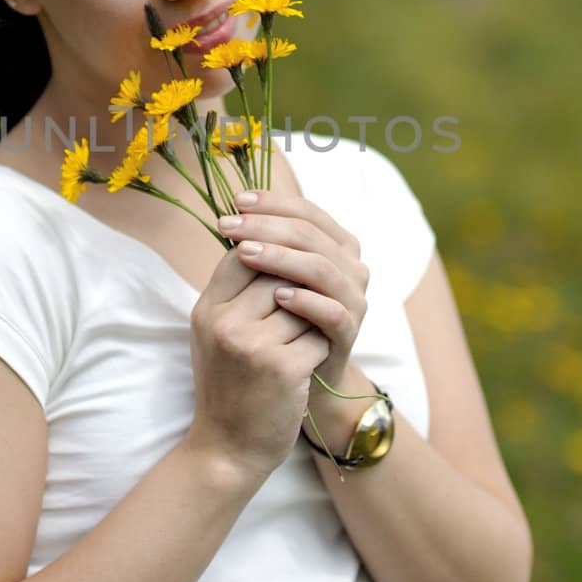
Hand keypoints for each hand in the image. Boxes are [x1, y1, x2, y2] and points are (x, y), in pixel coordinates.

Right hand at [188, 247, 331, 482]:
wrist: (229, 448)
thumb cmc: (228, 384)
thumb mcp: (215, 332)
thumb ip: (236, 289)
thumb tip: (270, 237)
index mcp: (207, 309)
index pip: (244, 251)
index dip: (272, 253)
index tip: (287, 269)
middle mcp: (225, 323)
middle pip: (280, 274)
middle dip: (297, 289)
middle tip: (296, 313)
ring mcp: (253, 345)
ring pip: (305, 303)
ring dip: (309, 321)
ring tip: (296, 343)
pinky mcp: (283, 369)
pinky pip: (318, 337)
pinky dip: (317, 349)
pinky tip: (304, 366)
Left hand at [216, 189, 369, 396]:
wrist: (294, 380)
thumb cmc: (277, 322)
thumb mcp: (267, 280)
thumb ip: (260, 247)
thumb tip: (230, 213)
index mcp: (335, 245)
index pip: (306, 212)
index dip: (272, 203)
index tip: (237, 201)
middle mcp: (350, 267)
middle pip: (310, 235)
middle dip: (266, 226)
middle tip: (228, 225)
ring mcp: (353, 300)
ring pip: (321, 268)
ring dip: (282, 258)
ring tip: (246, 253)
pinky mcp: (349, 333)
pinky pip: (332, 312)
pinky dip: (306, 302)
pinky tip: (278, 297)